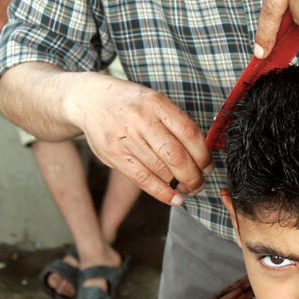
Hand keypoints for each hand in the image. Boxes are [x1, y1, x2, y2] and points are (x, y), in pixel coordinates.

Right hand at [68, 73, 208, 205]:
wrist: (90, 99)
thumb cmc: (129, 103)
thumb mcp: (153, 101)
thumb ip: (174, 123)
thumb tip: (200, 154)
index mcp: (156, 103)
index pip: (190, 133)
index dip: (204, 155)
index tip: (208, 166)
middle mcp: (141, 119)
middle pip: (176, 155)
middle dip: (194, 176)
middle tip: (200, 183)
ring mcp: (125, 137)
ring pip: (161, 170)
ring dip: (180, 185)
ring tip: (188, 189)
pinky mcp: (113, 154)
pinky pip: (142, 179)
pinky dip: (162, 192)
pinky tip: (174, 198)